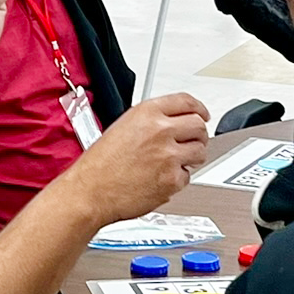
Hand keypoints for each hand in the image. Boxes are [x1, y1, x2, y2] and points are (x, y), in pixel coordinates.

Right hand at [61, 93, 213, 220]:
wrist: (91, 191)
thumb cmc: (100, 164)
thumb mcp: (123, 126)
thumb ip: (151, 121)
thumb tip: (172, 123)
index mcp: (147, 113)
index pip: (186, 102)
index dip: (199, 108)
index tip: (202, 114)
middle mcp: (161, 131)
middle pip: (199, 126)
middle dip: (198, 134)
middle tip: (192, 141)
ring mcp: (169, 156)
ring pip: (200, 152)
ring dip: (192, 157)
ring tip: (174, 162)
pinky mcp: (172, 180)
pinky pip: (187, 177)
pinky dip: (178, 179)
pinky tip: (160, 178)